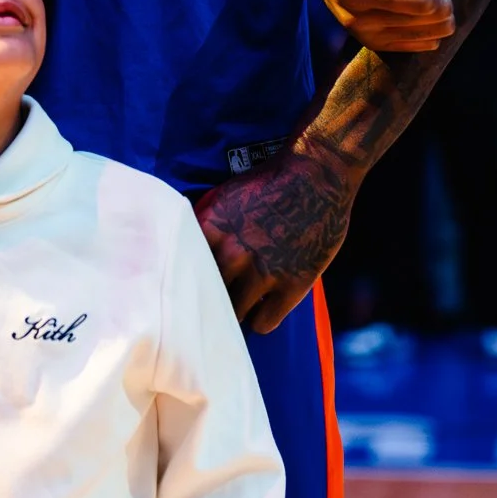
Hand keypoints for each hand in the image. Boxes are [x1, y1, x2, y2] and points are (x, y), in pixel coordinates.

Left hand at [196, 137, 358, 332]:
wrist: (316, 174)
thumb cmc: (269, 182)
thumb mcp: (225, 197)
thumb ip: (204, 226)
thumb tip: (182, 250)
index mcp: (211, 229)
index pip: (180, 269)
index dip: (185, 280)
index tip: (186, 290)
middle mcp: (232, 253)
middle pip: (205, 296)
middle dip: (209, 299)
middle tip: (213, 303)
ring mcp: (263, 271)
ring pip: (233, 314)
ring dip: (234, 313)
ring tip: (238, 308)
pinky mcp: (292, 284)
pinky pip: (263, 323)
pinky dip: (260, 320)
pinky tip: (261, 310)